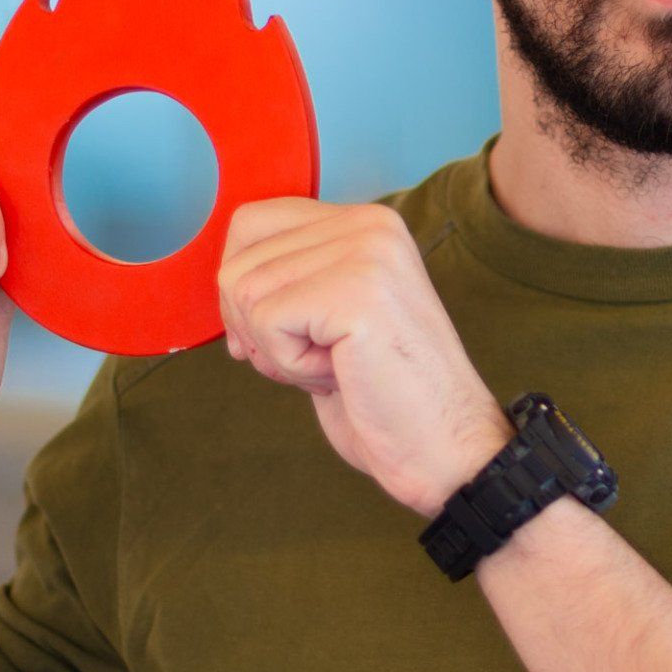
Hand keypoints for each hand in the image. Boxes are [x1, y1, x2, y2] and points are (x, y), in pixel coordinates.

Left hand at [218, 199, 511, 516]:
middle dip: (258, 329)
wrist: (446, 450)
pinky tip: (340, 374)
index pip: (252, 221)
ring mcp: (366, 252)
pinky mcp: (356, 291)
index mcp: (366, 222)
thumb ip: (293, 279)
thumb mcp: (331, 316)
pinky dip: (289, 366)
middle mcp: (369, 223)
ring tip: (337, 366)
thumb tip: (225, 276)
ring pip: (244, 293)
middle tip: (320, 359)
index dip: (241, 288)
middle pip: (239, 262)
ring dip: (277, 351)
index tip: (271, 336)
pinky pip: (265, 322)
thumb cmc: (386, 396)